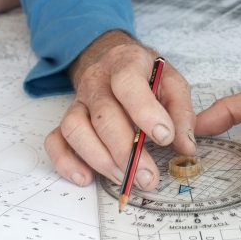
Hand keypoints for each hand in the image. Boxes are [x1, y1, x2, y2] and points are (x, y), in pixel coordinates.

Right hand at [45, 31, 196, 190]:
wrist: (117, 64)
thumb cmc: (148, 77)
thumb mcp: (172, 83)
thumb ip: (181, 111)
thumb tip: (185, 145)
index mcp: (126, 62)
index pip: (128, 83)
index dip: (145, 111)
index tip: (164, 137)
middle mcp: (97, 80)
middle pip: (103, 114)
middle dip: (126, 150)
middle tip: (148, 176)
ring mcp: (78, 100)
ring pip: (75, 129)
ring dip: (100, 159)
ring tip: (125, 177)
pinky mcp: (66, 119)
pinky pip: (55, 141)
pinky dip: (66, 162)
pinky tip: (86, 177)